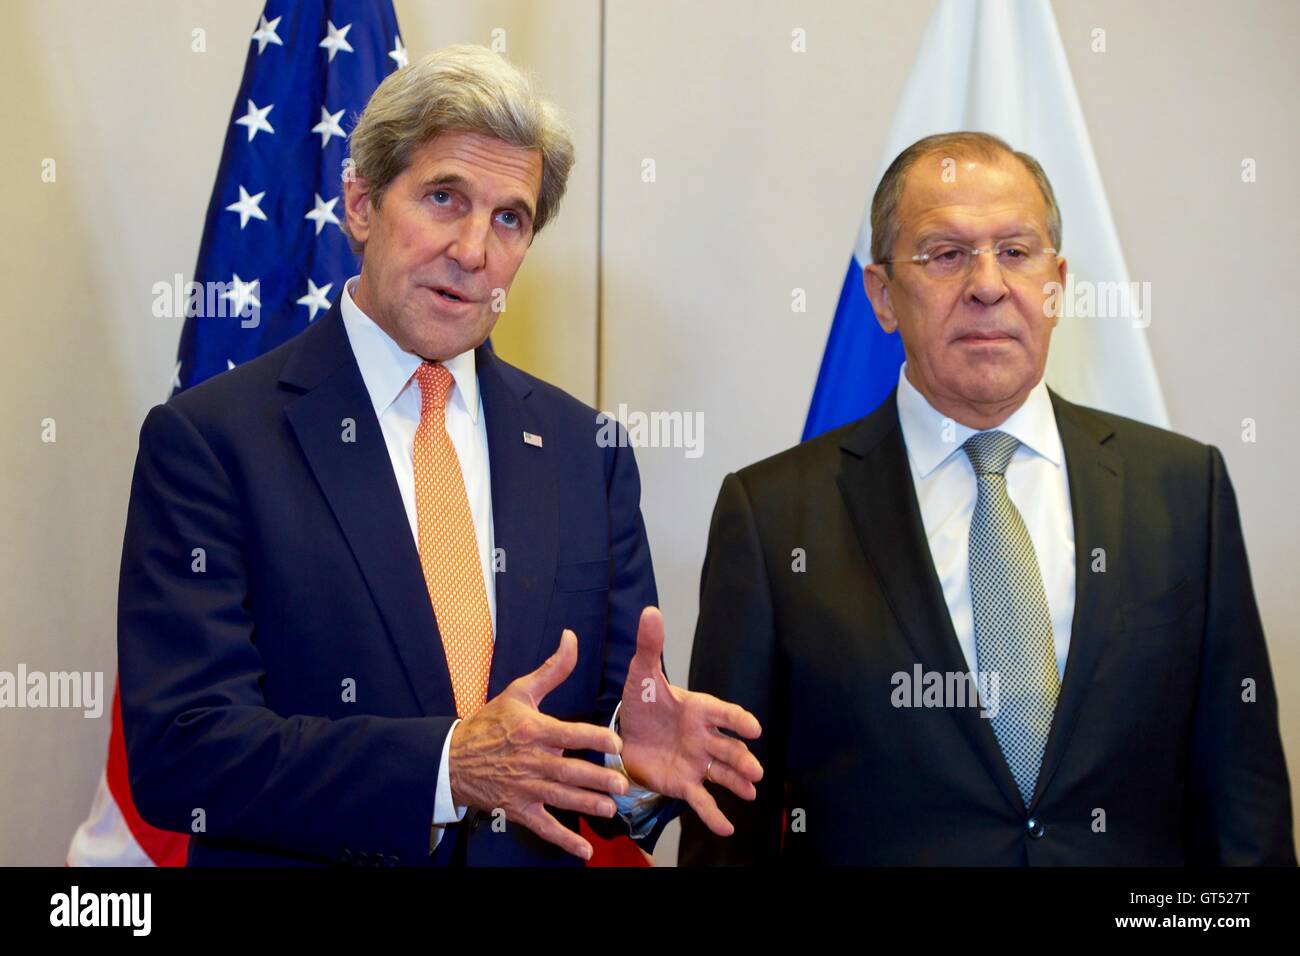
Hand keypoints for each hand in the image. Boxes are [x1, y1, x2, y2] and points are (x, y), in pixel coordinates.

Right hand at [448, 630, 628, 860]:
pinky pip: (544, 827)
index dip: (593, 738)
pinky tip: (584, 850)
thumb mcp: (519, 692)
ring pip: (561, 799)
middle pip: (569, 772)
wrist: (452, 758)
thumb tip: (571, 639)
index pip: (568, 734)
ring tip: (611, 809)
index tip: (615, 742)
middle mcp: (531, 761)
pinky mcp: (519, 808)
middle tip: (622, 783)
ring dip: (587, 805)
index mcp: (533, 731)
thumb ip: (552, 669)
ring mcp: (525, 788)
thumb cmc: (489, 723)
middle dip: (598, 779)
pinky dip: (564, 840)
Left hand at [617, 606, 762, 835]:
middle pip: (728, 748)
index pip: (723, 713)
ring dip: (737, 782)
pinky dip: (714, 814)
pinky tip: (726, 828)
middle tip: (756, 771)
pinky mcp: (685, 783)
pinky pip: (702, 800)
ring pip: (722, 773)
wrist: (627, 733)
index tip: (752, 728)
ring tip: (752, 792)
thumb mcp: (641, 674)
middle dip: (743, 759)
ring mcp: (698, 762)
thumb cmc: (643, 701)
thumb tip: (650, 611)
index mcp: (698, 709)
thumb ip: (650, 646)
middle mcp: (704, 737)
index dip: (737, 720)